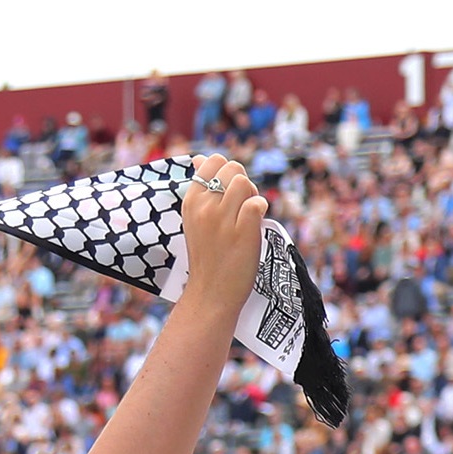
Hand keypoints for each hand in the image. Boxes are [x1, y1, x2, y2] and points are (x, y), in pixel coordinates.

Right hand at [175, 153, 267, 329]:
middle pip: (233, 169)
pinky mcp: (242, 232)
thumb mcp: (195, 219)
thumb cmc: (207, 256)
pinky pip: (257, 203)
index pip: (213, 161)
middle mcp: (204, 206)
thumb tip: (200, 159)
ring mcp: (222, 219)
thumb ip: (201, 190)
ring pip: (245, 182)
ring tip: (249, 217)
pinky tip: (256, 224)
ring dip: (253, 195)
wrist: (211, 294)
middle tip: (243, 206)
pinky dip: (261, 210)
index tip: (230, 194)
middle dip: (244, 182)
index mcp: (191, 201)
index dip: (229, 172)